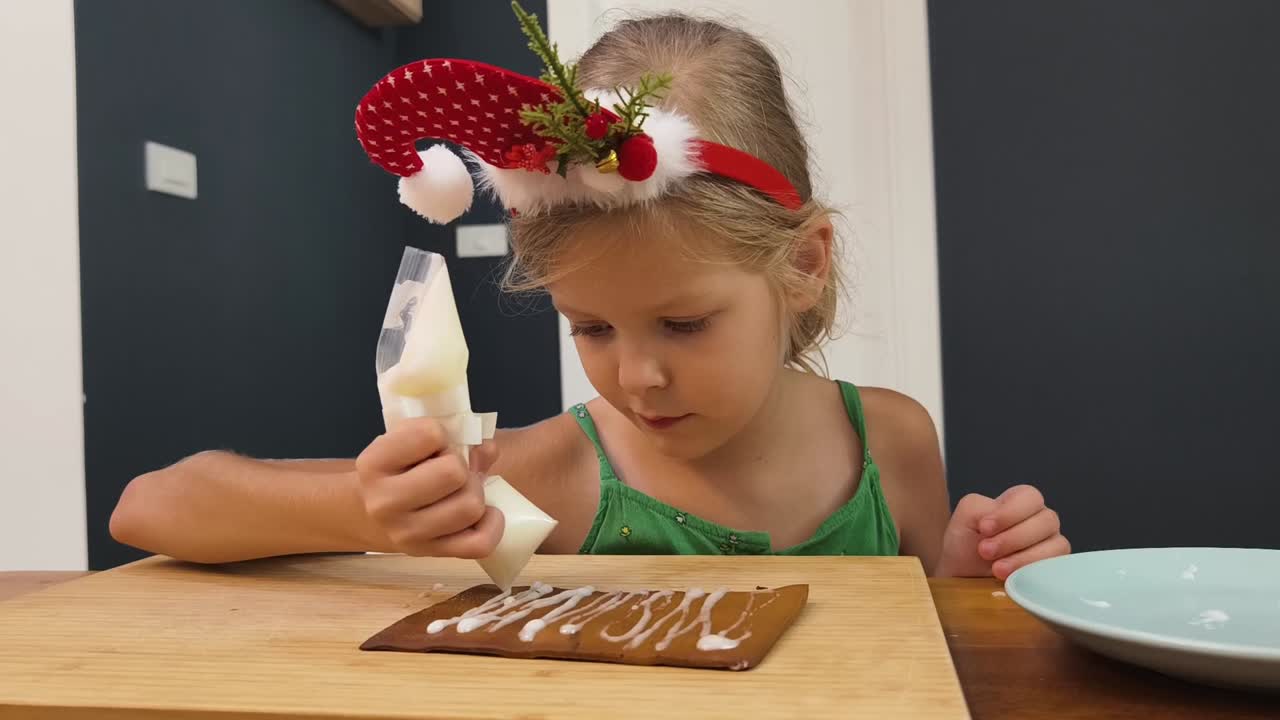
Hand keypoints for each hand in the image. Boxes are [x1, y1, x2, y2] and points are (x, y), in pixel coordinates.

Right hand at [355, 418, 503, 558]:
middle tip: (450, 470)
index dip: (440, 434)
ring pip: (471, 506)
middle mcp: (384, 502)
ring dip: (475, 493)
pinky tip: (483, 513)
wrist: (372, 513)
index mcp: (373, 463)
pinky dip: (492, 525)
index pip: (429, 434)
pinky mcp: (431, 554)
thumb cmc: (399, 468)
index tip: (432, 446)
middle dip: (460, 466)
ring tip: (460, 491)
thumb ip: (452, 433)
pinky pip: (480, 543)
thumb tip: (487, 450)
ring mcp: (407, 534)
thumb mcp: (410, 440)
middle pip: (454, 473)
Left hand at [935, 485, 1068, 579]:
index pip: (1030, 497)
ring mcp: (1051, 544)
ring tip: (996, 569)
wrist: (963, 576)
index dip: (1010, 512)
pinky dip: (1033, 572)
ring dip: (1023, 558)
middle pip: (1046, 520)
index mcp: (1020, 502)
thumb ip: (980, 508)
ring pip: (1056, 544)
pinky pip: (1056, 567)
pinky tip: (1013, 578)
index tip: (984, 528)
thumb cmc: (966, 544)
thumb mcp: (965, 517)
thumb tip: (997, 519)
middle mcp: (1040, 520)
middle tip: (986, 551)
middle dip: (1013, 538)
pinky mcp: (1054, 569)